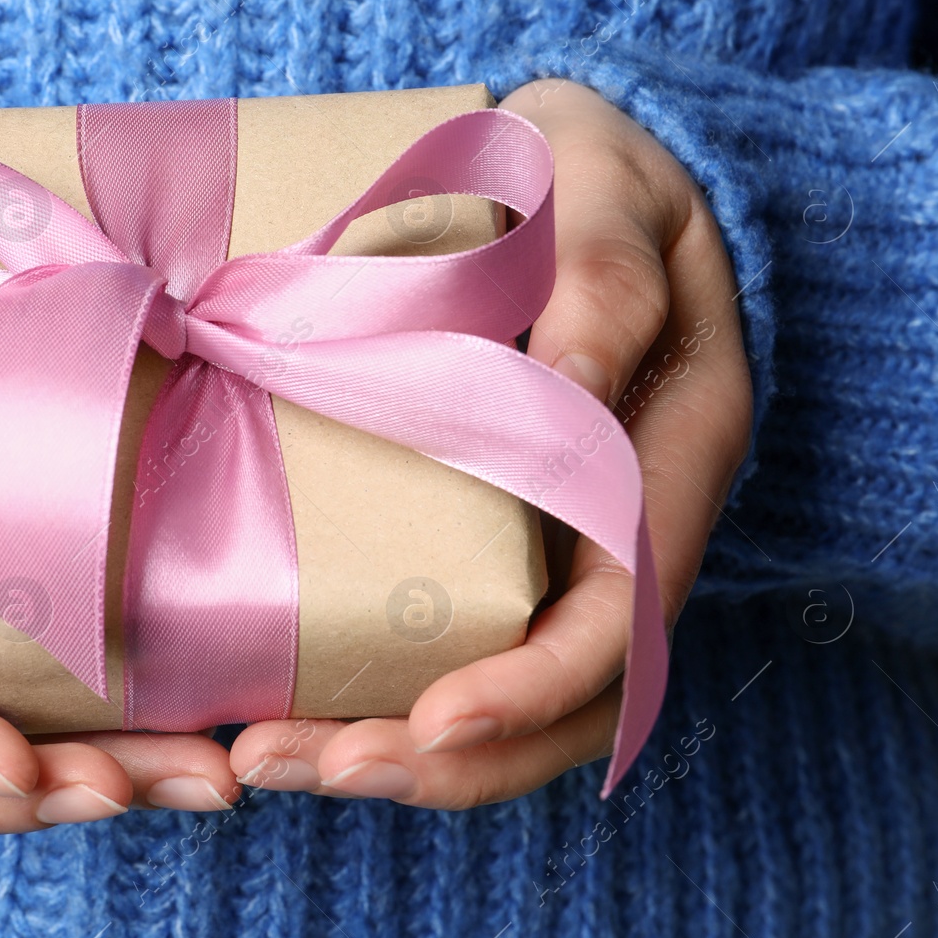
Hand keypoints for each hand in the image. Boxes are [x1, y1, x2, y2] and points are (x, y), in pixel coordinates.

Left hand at [230, 80, 753, 807]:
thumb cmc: (592, 171)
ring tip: (265, 759)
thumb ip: (604, 276)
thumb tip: (573, 387)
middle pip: (561, 698)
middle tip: (295, 766)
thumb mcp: (608, 188)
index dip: (537, 688)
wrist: (571, 171)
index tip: (432, 724)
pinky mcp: (497, 534)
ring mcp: (563, 541)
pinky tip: (283, 699)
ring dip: (396, 750)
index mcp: (672, 454)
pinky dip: (377, 688)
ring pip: (507, 696)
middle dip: (440, 758)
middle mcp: (627, 524)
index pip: (622, 616)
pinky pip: (457, 638)